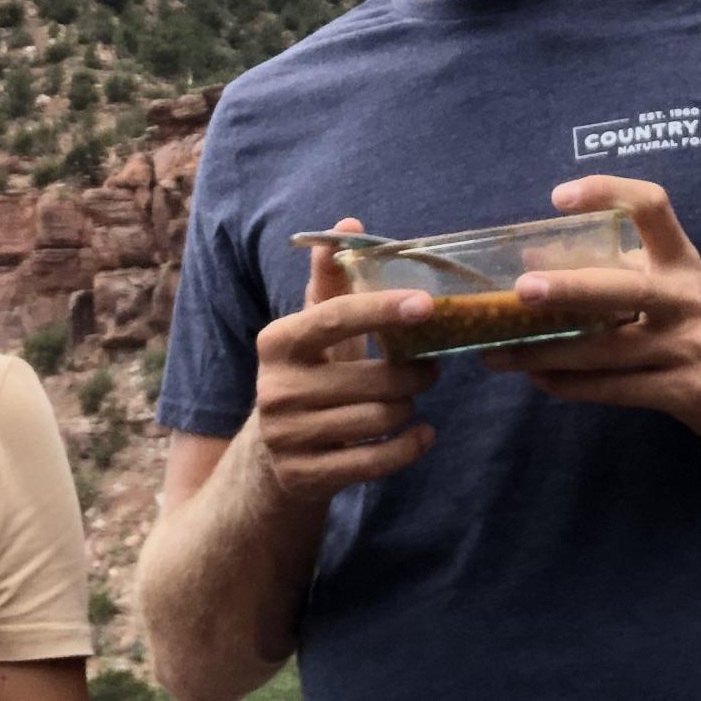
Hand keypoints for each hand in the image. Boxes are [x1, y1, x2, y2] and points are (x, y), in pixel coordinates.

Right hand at [243, 218, 443, 508]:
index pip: (337, 319)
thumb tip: (350, 223)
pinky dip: (409, 446)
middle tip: (430, 368)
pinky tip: (422, 434)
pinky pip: (376, 461)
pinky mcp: (305, 477)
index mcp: (277, 342)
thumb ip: (332, 280)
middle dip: (414, 374)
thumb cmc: (310, 377)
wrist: (271, 460)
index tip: (429, 304)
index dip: (384, 309)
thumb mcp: (315, 330)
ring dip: (408, 407)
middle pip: (372, 379)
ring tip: (411, 398)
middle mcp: (275, 390)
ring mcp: (287, 438)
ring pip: (379, 418)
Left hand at [509, 176, 700, 451]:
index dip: (608, 193)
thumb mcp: (673, 284)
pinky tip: (540, 380)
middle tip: (520, 289)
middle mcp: (684, 298)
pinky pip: (616, 389)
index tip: (560, 197)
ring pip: (606, 351)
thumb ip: (615, 268)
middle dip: (569, 288)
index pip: (651, 207)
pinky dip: (572, 386)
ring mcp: (685, 347)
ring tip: (501, 353)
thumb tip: (534, 255)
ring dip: (549, 352)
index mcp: (680, 261)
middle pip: (622, 288)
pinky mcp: (683, 391)